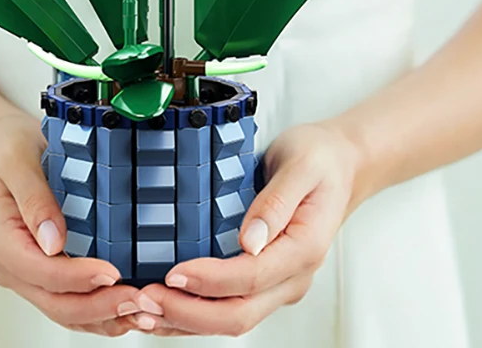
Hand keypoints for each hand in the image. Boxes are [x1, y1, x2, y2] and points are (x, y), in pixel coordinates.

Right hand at [0, 112, 141, 335]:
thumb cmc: (4, 148)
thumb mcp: (15, 158)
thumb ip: (33, 196)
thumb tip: (53, 241)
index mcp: (0, 239)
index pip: (41, 272)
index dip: (78, 278)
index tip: (113, 273)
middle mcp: (12, 264)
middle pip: (56, 301)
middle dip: (100, 307)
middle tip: (139, 301)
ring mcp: (27, 272)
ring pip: (65, 310)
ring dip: (104, 317)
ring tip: (141, 312)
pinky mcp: (44, 270)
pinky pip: (71, 299)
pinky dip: (99, 309)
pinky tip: (127, 308)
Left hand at [130, 121, 360, 336]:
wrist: (341, 165)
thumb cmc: (320, 160)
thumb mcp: (301, 165)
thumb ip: (277, 202)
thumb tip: (251, 240)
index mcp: (303, 249)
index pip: (251, 278)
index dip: (210, 281)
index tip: (173, 274)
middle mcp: (291, 277)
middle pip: (238, 314)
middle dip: (188, 313)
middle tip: (144, 299)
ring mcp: (278, 282)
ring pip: (230, 318)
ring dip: (184, 321)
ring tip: (141, 311)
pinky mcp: (262, 278)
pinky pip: (228, 306)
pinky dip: (193, 312)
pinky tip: (162, 307)